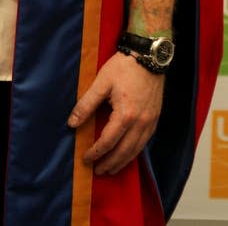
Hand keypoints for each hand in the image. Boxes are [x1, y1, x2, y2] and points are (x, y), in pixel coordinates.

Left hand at [67, 51, 163, 174]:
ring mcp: (150, 122)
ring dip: (123, 161)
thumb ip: (86, 104)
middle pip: (124, 151)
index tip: (86, 158)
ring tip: (111, 168)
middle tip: (98, 171)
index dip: (96, 152)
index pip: (108, 142)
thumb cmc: (124, 67)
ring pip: (136, 150)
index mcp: (125, 115)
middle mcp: (140, 123)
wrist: (148, 56)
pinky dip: (135, 152)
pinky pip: (145, 142)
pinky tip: (128, 153)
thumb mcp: (101, 83)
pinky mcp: (155, 118)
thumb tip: (72, 123)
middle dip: (110, 163)